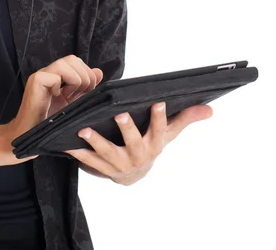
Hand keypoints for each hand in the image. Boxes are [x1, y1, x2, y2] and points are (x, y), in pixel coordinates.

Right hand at [0, 55, 102, 162]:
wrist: (29, 135)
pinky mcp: (34, 82)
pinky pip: (53, 76)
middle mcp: (49, 72)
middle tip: (80, 94)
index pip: (77, 62)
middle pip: (72, 59)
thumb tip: (99, 72)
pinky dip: (59, 86)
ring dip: (74, 81)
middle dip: (84, 77)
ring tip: (69, 96)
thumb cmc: (50, 122)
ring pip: (63, 64)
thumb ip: (85, 87)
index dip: (87, 74)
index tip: (86, 93)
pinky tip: (55, 97)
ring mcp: (40, 76)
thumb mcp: (73, 103)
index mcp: (58, 75)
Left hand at [66, 102, 212, 184]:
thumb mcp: (169, 133)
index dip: (160, 117)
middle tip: (120, 113)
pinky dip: (77, 152)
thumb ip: (186, 118)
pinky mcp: (101, 168)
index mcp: (155, 145)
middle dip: (128, 129)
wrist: (133, 174)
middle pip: (134, 143)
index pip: (160, 130)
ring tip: (84, 130)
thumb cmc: (151, 143)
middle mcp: (138, 156)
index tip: (158, 101)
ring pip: (107, 154)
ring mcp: (119, 164)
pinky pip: (88, 161)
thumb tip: (210, 108)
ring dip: (96, 142)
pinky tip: (65, 142)